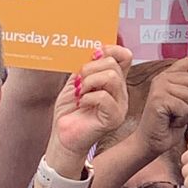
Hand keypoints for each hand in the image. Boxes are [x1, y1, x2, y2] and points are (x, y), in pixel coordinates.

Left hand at [48, 44, 130, 172]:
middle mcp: (120, 93)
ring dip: (89, 82)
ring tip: (80, 93)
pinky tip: (82, 104)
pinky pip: (104, 96)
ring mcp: (120, 106)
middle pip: (113, 65)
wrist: (62, 138)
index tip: (92, 55)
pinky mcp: (114, 118)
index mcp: (113, 82)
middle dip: (90, 68)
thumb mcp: (75, 83)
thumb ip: (84, 67)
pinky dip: (88, 97)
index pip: (125, 56)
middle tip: (79, 82)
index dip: (110, 50)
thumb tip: (93, 50)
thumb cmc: (69, 113)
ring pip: (111, 77)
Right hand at [136, 57, 187, 159]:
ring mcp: (159, 87)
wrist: (150, 143)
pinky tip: (172, 123)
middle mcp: (162, 77)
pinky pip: (185, 108)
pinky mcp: (158, 100)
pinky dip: (182, 120)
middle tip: (185, 113)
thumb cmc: (170, 125)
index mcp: (168, 74)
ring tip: (178, 118)